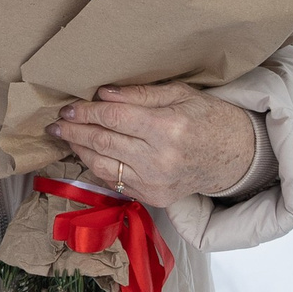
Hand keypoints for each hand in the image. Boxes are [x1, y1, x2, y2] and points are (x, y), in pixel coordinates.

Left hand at [50, 83, 257, 203]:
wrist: (235, 156)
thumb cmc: (208, 118)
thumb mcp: (180, 95)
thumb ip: (140, 95)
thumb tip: (103, 94)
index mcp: (168, 128)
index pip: (114, 119)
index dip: (86, 112)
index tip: (68, 108)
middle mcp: (160, 159)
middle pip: (103, 142)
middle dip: (75, 131)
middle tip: (57, 123)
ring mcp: (156, 182)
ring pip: (103, 166)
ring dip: (80, 150)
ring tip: (67, 137)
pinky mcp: (153, 197)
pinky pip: (115, 181)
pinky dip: (98, 167)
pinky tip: (89, 153)